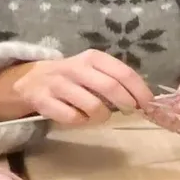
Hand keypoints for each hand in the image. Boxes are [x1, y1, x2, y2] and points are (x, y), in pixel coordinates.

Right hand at [0, 49, 154, 125]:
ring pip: (92, 106)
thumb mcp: (94, 70)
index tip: (148, 103)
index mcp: (93, 58)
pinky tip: (80, 117)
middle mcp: (76, 67)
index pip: (123, 73)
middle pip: (110, 87)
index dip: (139, 90)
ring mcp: (58, 84)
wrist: (31, 80)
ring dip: (102, 116)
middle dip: (126, 103)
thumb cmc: (73, 77)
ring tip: (100, 115)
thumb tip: (143, 99)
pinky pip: (72, 118)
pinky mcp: (43, 101)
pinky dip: (81, 121)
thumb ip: (116, 80)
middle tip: (130, 111)